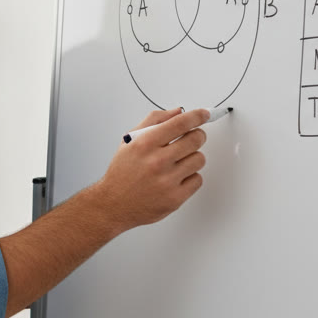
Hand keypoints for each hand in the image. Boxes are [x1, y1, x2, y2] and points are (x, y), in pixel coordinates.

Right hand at [97, 107, 208, 229]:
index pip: (180, 123)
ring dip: (192, 158)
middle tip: (193, 138)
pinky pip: (198, 179)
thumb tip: (178, 112)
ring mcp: (167, 181)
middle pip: (196, 139)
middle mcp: (157, 161)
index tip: (204, 114)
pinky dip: (190, 177)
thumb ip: (154, 121)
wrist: (114, 204)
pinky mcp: (175, 198)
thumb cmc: (122, 173)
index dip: (197, 116)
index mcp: (145, 144)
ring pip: (199, 159)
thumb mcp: (130, 141)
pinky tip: (177, 177)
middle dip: (197, 136)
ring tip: (178, 162)